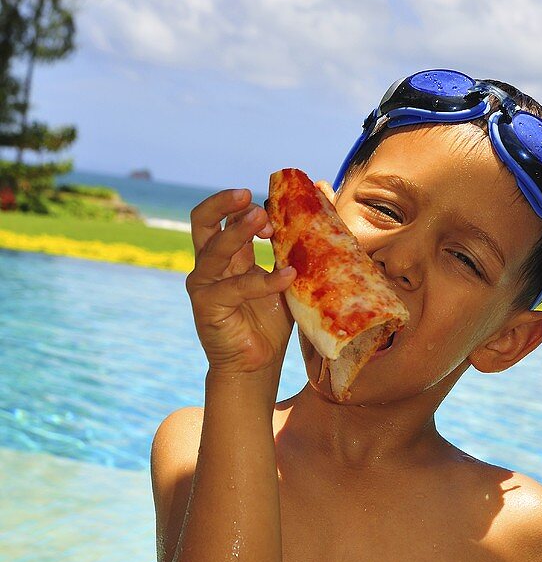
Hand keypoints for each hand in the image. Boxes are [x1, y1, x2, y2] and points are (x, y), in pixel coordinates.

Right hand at [187, 188, 295, 375]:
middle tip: (248, 195)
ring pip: (215, 248)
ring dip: (239, 231)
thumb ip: (294, 248)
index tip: (273, 205)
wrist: (256, 366)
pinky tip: (289, 276)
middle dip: (223, 203)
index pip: (224, 216)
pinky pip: (236, 287)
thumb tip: (320, 202)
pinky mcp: (207, 306)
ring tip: (265, 222)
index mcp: (227, 257)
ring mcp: (204, 285)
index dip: (244, 206)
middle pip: (202, 220)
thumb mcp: (285, 278)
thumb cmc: (270, 322)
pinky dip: (264, 280)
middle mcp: (210, 266)